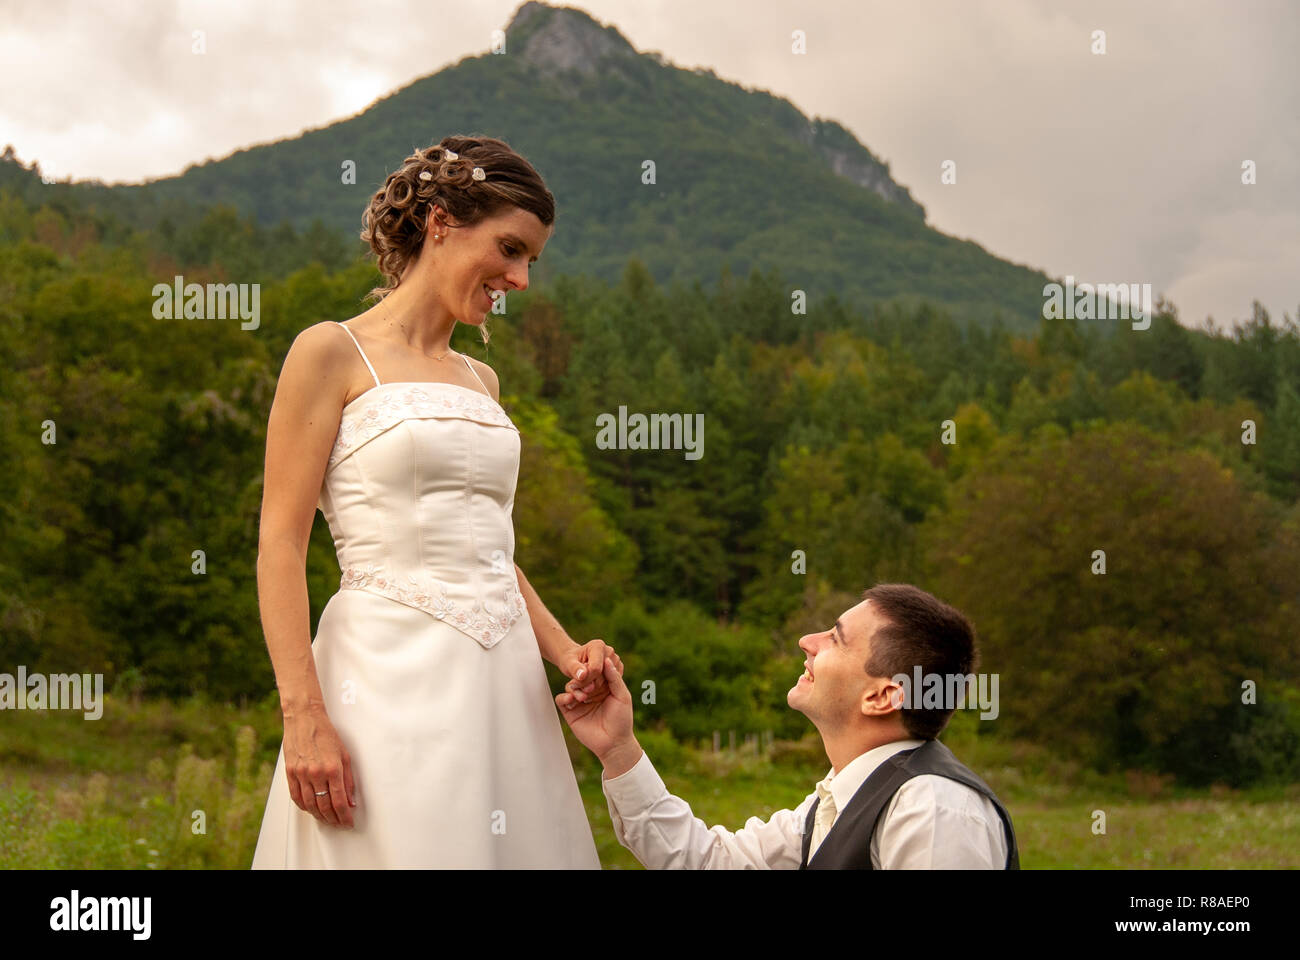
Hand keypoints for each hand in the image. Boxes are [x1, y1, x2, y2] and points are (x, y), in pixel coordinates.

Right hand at [282, 705, 355, 827]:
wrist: (304, 719)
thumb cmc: (327, 734)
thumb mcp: (344, 755)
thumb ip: (348, 779)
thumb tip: (351, 801)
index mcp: (332, 768)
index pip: (339, 801)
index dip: (344, 816)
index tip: (348, 822)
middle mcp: (316, 774)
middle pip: (324, 806)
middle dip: (333, 819)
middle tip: (339, 824)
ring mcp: (301, 774)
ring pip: (310, 805)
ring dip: (319, 816)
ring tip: (327, 820)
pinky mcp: (290, 773)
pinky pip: (296, 797)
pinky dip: (304, 807)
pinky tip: (311, 810)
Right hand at [556, 657, 635, 761]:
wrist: (614, 743)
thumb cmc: (621, 720)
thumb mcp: (622, 696)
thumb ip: (614, 678)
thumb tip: (607, 660)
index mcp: (603, 687)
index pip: (594, 671)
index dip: (594, 668)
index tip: (595, 669)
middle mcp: (590, 692)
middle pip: (580, 677)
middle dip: (583, 678)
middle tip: (589, 684)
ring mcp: (580, 702)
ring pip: (570, 686)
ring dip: (574, 687)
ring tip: (583, 696)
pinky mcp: (571, 712)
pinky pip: (561, 700)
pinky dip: (564, 697)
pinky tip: (573, 700)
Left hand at [557, 638, 623, 708]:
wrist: (576, 660)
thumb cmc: (570, 660)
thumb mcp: (567, 663)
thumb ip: (574, 668)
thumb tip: (582, 675)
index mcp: (598, 646)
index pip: (595, 669)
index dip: (585, 680)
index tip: (573, 685)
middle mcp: (610, 652)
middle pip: (602, 677)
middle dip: (588, 686)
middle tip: (575, 690)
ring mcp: (616, 662)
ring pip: (607, 685)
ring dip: (593, 692)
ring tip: (580, 690)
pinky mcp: (618, 671)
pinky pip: (610, 688)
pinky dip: (599, 693)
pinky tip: (588, 693)